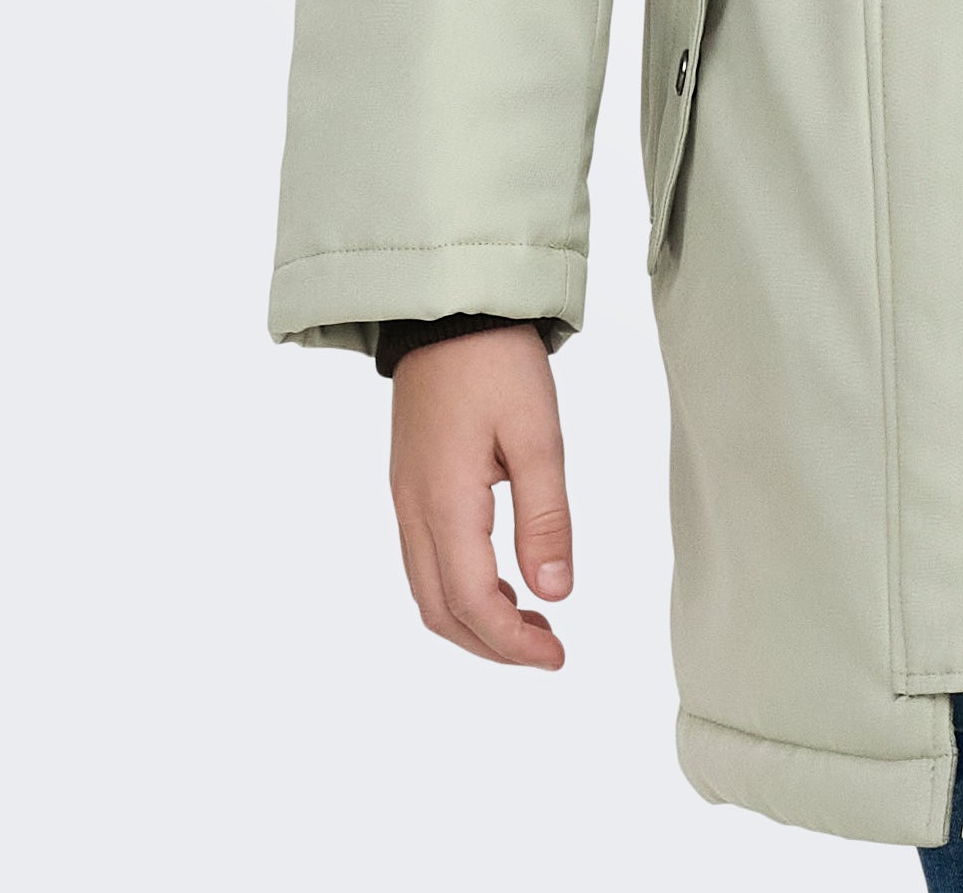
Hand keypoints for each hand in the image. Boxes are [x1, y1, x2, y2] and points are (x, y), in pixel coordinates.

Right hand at [388, 323, 572, 667]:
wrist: (448, 306)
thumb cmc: (498, 362)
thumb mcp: (538, 435)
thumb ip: (545, 517)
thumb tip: (555, 593)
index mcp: (444, 502)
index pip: (473, 602)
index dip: (513, 643)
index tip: (557, 656)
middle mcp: (413, 509)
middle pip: (440, 611)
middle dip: (491, 645)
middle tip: (548, 649)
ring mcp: (405, 496)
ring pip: (428, 589)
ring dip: (475, 620)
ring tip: (531, 620)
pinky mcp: (410, 481)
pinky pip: (425, 559)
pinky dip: (460, 588)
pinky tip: (501, 579)